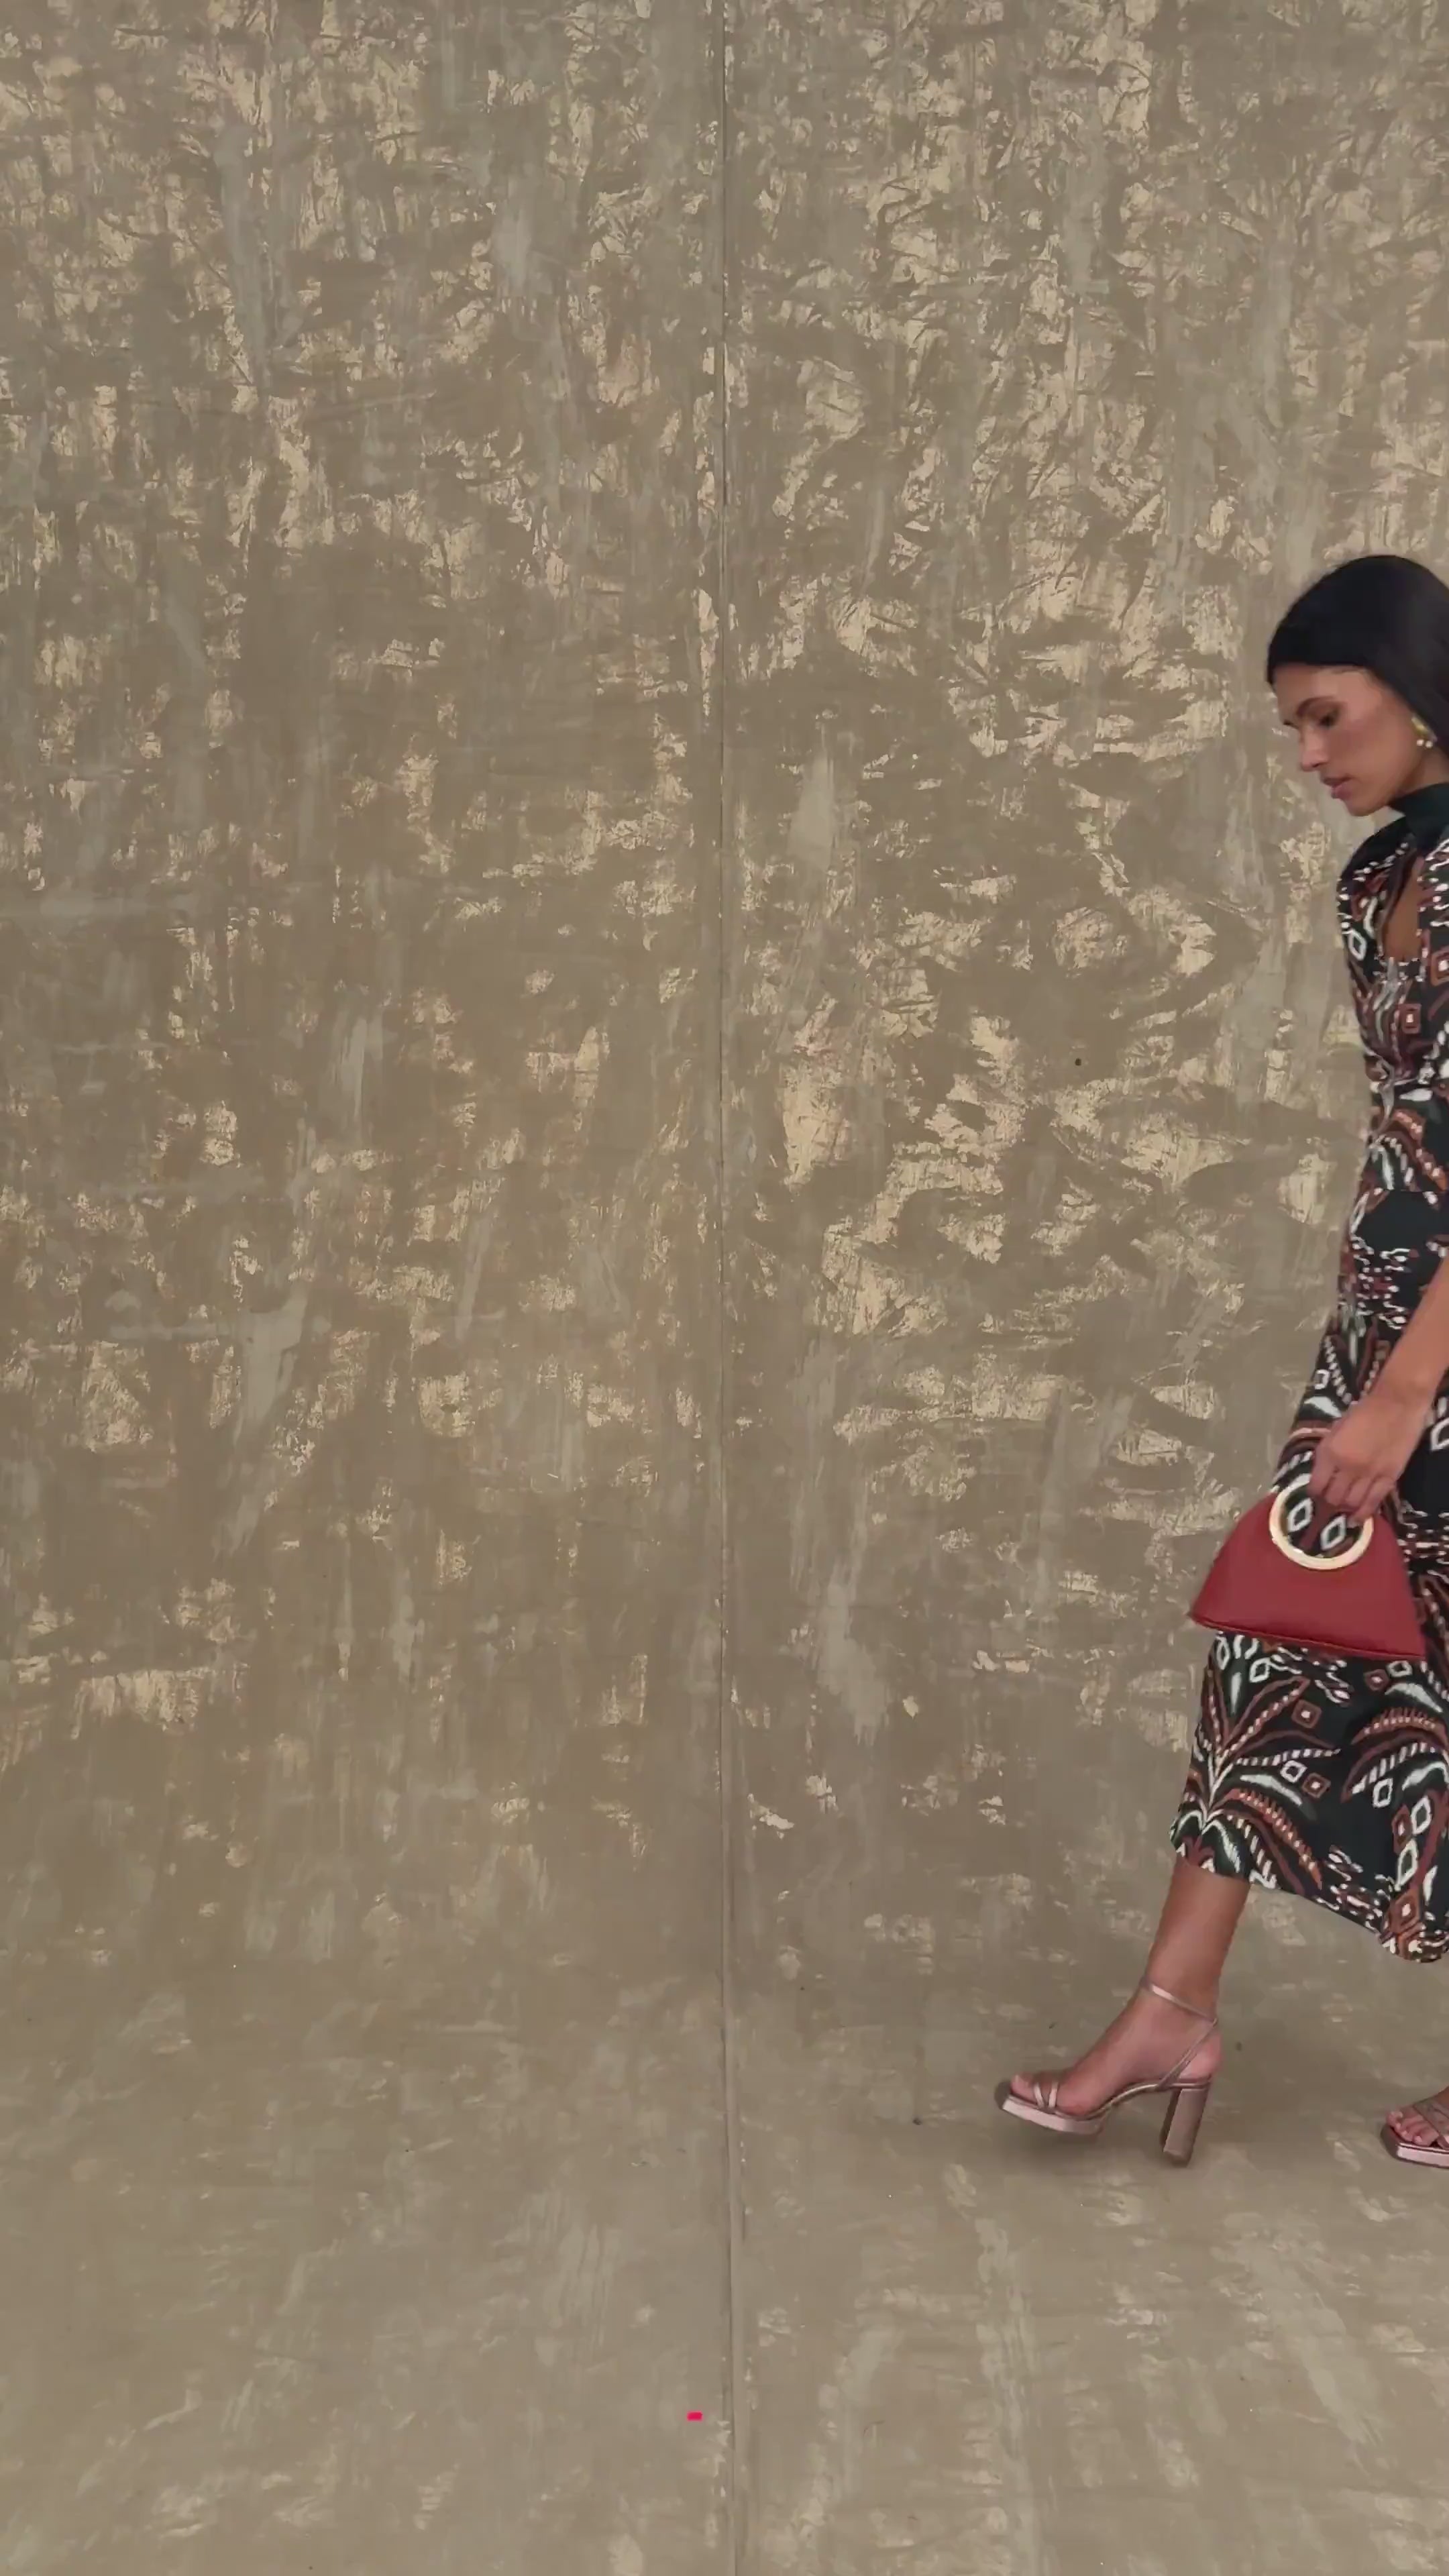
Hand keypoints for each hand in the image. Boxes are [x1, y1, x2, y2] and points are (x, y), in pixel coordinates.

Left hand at [1306, 1383, 1431, 1523]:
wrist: (1396, 1404)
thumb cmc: (1363, 1412)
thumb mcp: (1335, 1430)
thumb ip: (1327, 1452)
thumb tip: (1321, 1473)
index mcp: (1330, 1452)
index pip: (1316, 1485)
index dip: (1314, 1493)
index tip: (1315, 1494)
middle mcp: (1347, 1467)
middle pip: (1333, 1498)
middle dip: (1328, 1504)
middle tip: (1329, 1504)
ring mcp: (1369, 1474)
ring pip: (1351, 1504)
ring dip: (1344, 1509)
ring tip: (1343, 1510)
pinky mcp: (1389, 1477)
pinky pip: (1373, 1502)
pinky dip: (1363, 1513)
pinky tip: (1357, 1520)